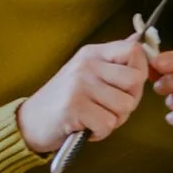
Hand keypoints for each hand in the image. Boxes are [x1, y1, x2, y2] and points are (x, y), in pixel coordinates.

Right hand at [18, 36, 152, 160]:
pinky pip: (108, 124)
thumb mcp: (88, 72)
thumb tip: (140, 40)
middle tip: (110, 108)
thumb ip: (114, 61)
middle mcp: (87, 65)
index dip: (142, 71)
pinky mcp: (74, 107)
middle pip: (136, 81)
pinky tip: (86, 127)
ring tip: (95, 117)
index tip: (130, 87)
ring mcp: (80, 85)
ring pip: (125, 106)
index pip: (134, 51)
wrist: (30, 121)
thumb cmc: (65, 100)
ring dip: (114, 120)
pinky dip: (100, 133)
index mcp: (93, 54)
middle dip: (130, 101)